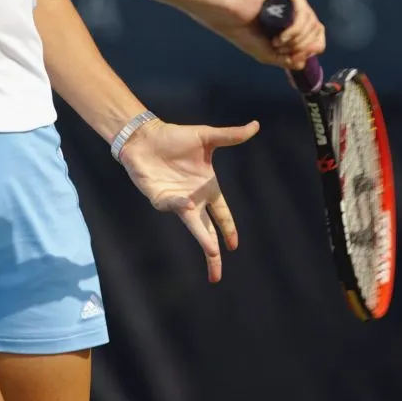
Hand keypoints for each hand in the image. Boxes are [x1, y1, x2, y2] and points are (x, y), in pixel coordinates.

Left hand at [119, 117, 259, 281]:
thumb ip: (231, 136)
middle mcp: (193, 199)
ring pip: (192, 226)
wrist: (145, 136)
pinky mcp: (159, 198)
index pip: (222, 215)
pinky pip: (172, 206)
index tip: (235, 245)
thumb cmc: (175, 137)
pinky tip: (189, 204)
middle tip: (217, 275)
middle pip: (207, 231)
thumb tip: (256, 125)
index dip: (229, 230)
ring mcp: (176, 201)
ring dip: (202, 238)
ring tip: (212, 252)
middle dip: (213, 253)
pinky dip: (181, 206)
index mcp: (207, 188)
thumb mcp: (207, 137)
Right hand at [195, 0, 324, 70]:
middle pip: (317, 29)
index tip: (297, 56)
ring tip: (277, 43)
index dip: (313, 48)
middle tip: (281, 50)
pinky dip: (295, 29)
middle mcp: (296, 6)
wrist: (227, 18)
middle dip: (302, 46)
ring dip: (297, 40)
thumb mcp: (269, 54)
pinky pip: (303, 11)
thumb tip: (305, 60)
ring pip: (311, 22)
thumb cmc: (243, 33)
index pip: (318, 33)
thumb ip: (289, 60)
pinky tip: (280, 36)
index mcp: (294, 19)